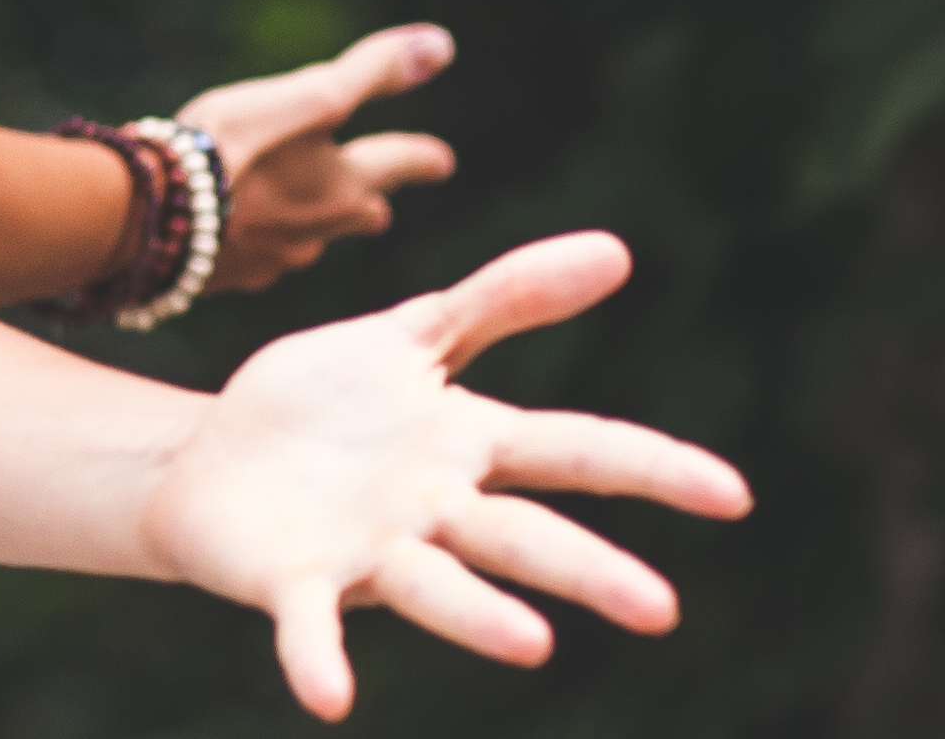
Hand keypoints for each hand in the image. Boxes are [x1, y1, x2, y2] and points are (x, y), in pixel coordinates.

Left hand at [135, 230, 750, 720]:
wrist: (210, 457)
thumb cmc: (326, 402)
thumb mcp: (413, 333)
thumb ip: (506, 297)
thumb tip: (617, 250)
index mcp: (470, 446)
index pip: (578, 451)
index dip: (655, 470)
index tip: (733, 495)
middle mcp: (433, 511)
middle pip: (523, 537)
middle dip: (589, 571)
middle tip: (661, 610)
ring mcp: (366, 552)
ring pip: (435, 587)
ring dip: (480, 618)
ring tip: (534, 646)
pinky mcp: (293, 582)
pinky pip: (310, 626)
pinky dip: (319, 659)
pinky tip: (330, 697)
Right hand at [171, 24, 462, 289]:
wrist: (151, 216)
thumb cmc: (234, 148)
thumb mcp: (311, 97)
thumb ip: (373, 73)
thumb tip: (441, 44)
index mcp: (345, 186)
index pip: (398, 165)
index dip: (422, 158)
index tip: (442, 160)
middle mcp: (318, 231)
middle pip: (358, 215)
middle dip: (367, 203)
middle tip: (376, 200)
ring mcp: (271, 261)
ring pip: (306, 240)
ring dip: (309, 223)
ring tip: (298, 211)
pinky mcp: (225, 278)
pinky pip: (252, 257)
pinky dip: (252, 239)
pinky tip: (233, 232)